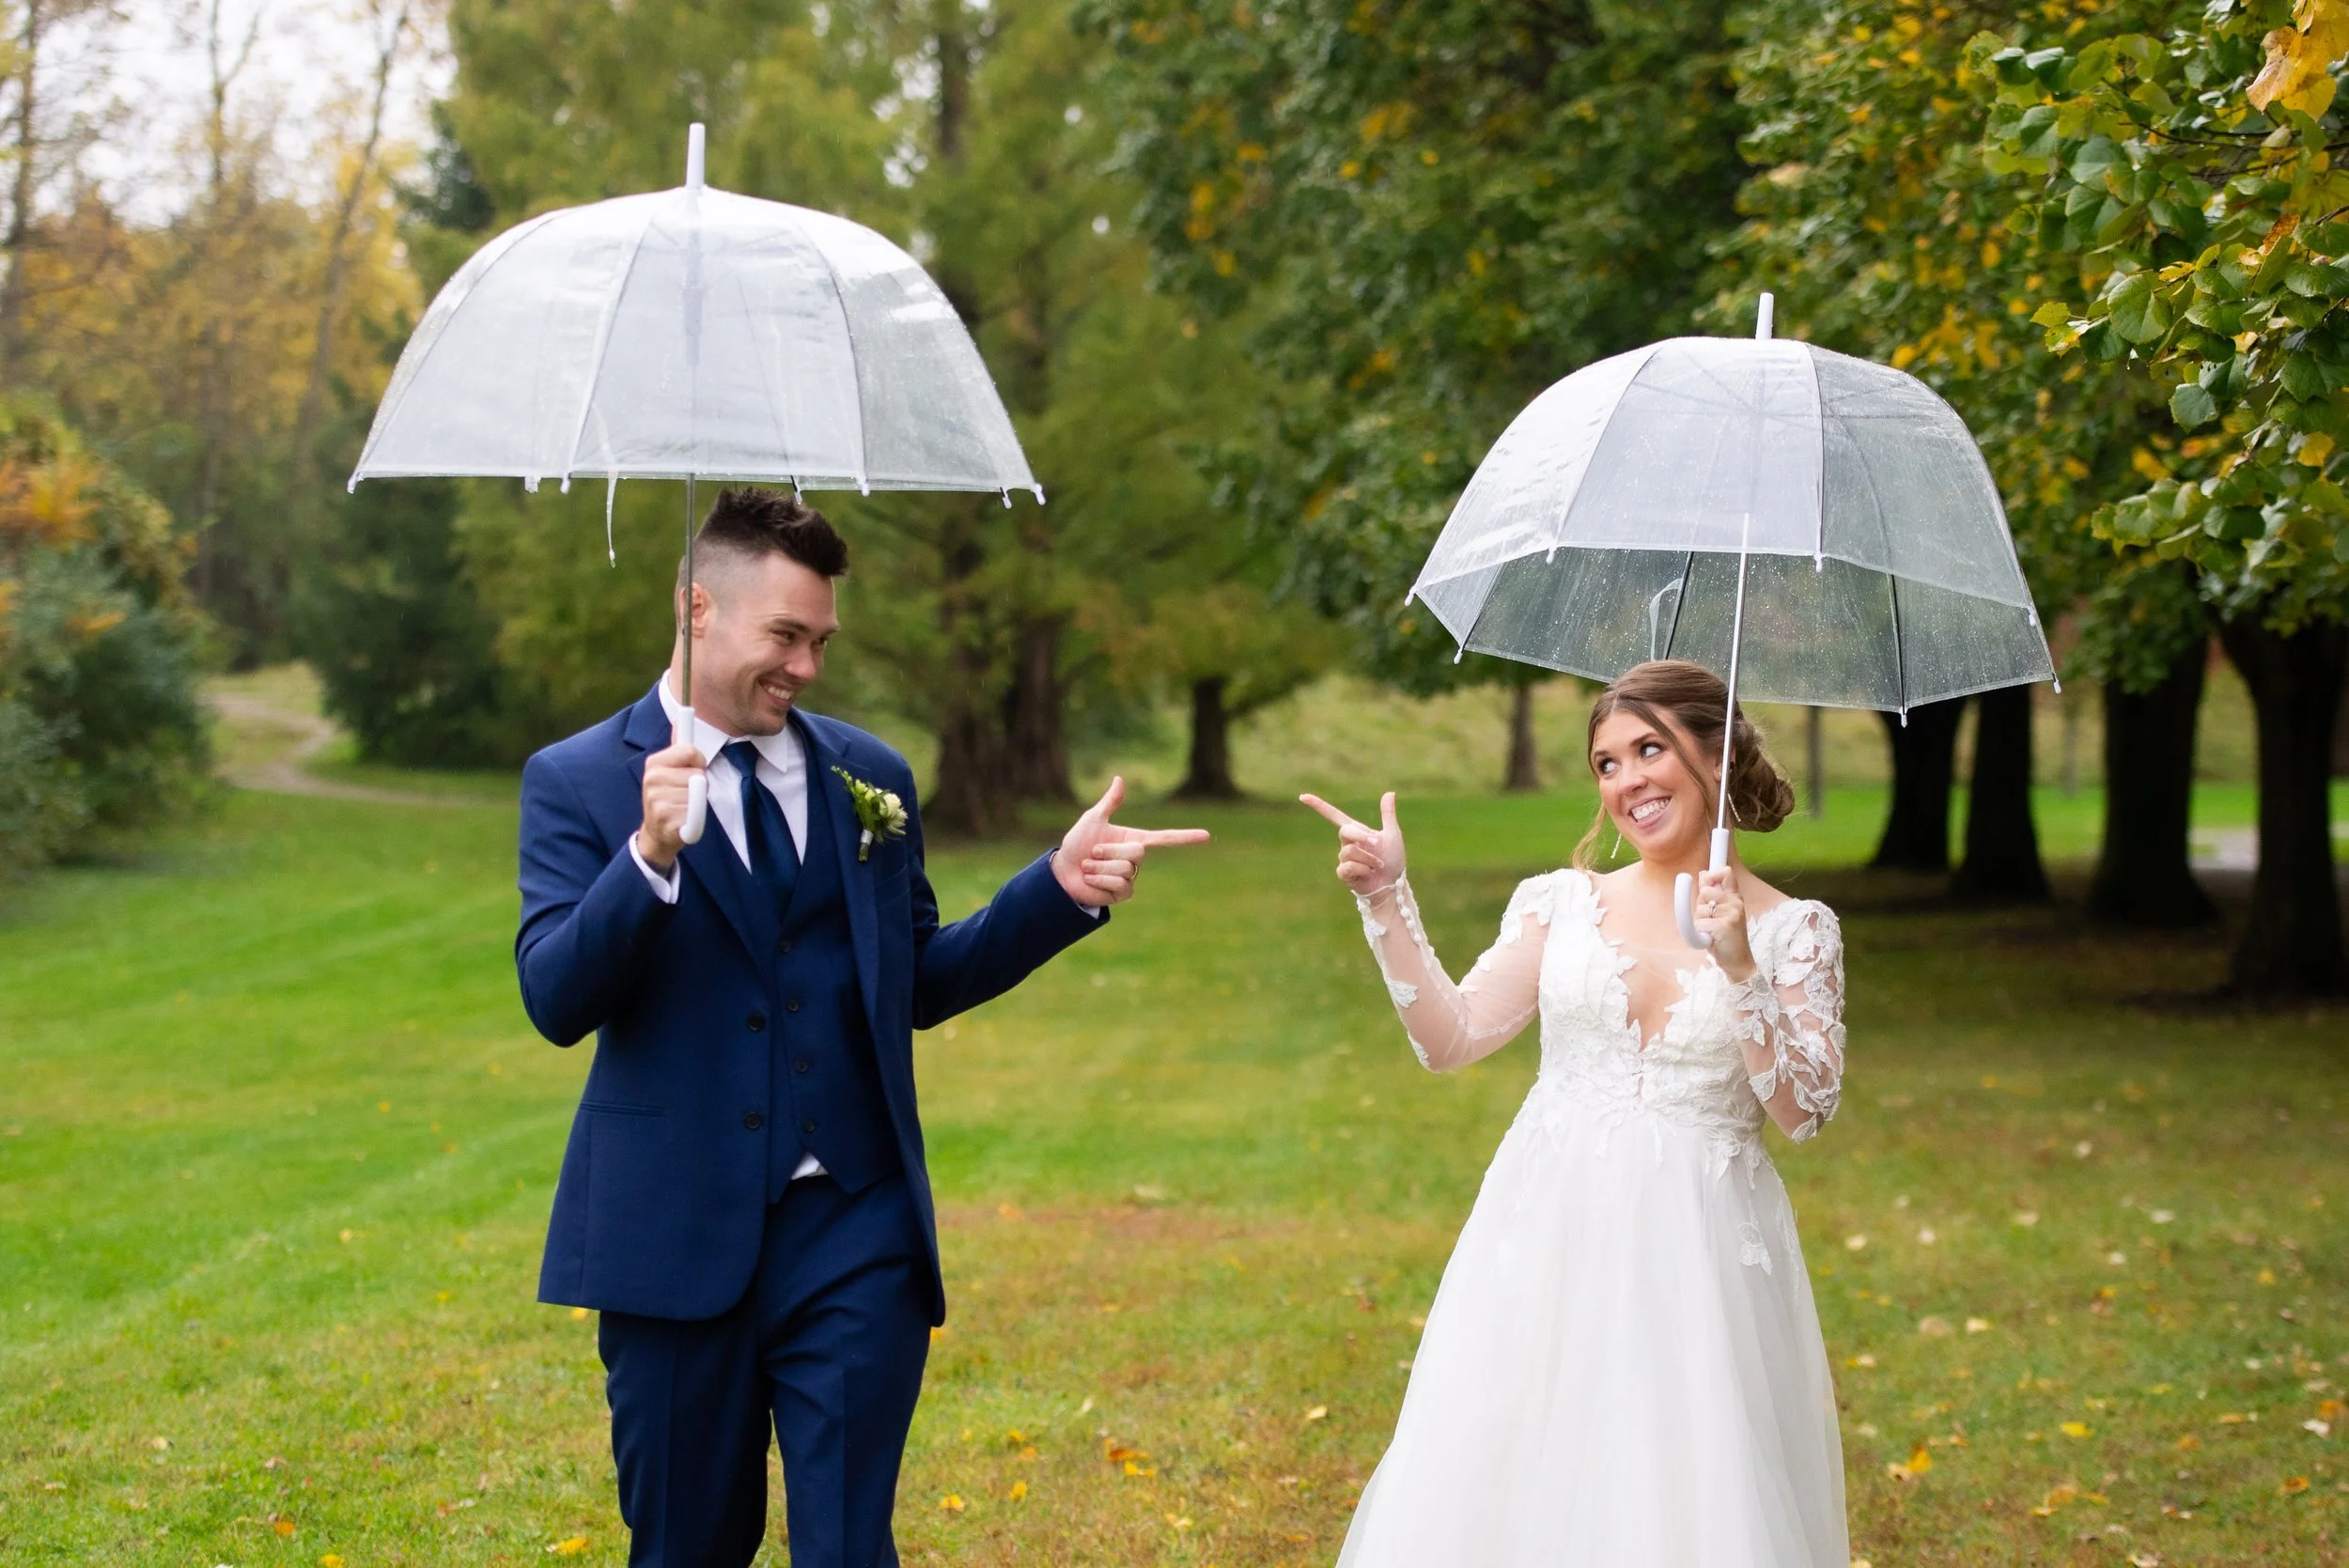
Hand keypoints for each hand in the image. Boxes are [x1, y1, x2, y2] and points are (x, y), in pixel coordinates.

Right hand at [635, 721, 705, 873]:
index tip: (692, 769)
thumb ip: (678, 747)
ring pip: (699, 793)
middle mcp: (653, 778)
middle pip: (699, 774)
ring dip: (697, 802)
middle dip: (700, 785)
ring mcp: (658, 799)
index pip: (690, 751)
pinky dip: (695, 818)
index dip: (698, 762)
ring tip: (683, 807)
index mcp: (655, 763)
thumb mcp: (669, 770)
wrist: (656, 833)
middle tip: (686, 794)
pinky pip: (696, 812)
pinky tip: (683, 820)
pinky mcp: (666, 819)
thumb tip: (682, 716)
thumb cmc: (669, 798)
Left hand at [1053, 776, 1210, 906]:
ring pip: (1125, 869)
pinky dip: (1100, 880)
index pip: (1165, 838)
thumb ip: (1109, 802)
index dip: (1186, 837)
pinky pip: (1119, 885)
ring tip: (1089, 867)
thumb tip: (1120, 778)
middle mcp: (1135, 858)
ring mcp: (1130, 877)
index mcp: (1134, 839)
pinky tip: (1092, 880)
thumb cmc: (1077, 844)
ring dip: (1100, 867)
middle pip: (1137, 853)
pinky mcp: (1122, 893)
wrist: (1062, 871)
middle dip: (1109, 851)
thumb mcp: (1092, 820)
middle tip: (1093, 853)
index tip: (1207, 835)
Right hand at [1300, 790, 1404, 896]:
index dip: (1318, 806)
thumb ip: (1388, 815)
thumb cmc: (1393, 860)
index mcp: (1356, 831)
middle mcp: (1347, 843)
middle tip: (1376, 844)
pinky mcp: (1343, 873)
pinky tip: (1369, 874)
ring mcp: (1344, 858)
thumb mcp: (1392, 834)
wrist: (1393, 884)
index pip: (1334, 816)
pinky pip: (1349, 866)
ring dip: (1369, 858)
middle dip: (1361, 836)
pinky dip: (1363, 869)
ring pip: (1350, 851)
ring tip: (1378, 865)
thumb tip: (1389, 792)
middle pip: (1344, 831)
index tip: (1302, 797)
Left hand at [1695, 865, 1755, 980]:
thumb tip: (1702, 874)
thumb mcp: (1720, 912)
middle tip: (1710, 920)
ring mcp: (1731, 914)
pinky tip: (1712, 939)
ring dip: (1700, 921)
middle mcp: (1735, 903)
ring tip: (1712, 931)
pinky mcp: (1724, 926)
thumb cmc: (1726, 937)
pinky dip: (1701, 933)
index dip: (1713, 873)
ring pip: (1700, 909)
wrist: (1738, 961)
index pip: (1726, 873)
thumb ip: (1712, 894)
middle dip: (1700, 906)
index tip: (1706, 880)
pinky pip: (1700, 923)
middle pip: (1705, 891)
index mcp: (1735, 897)